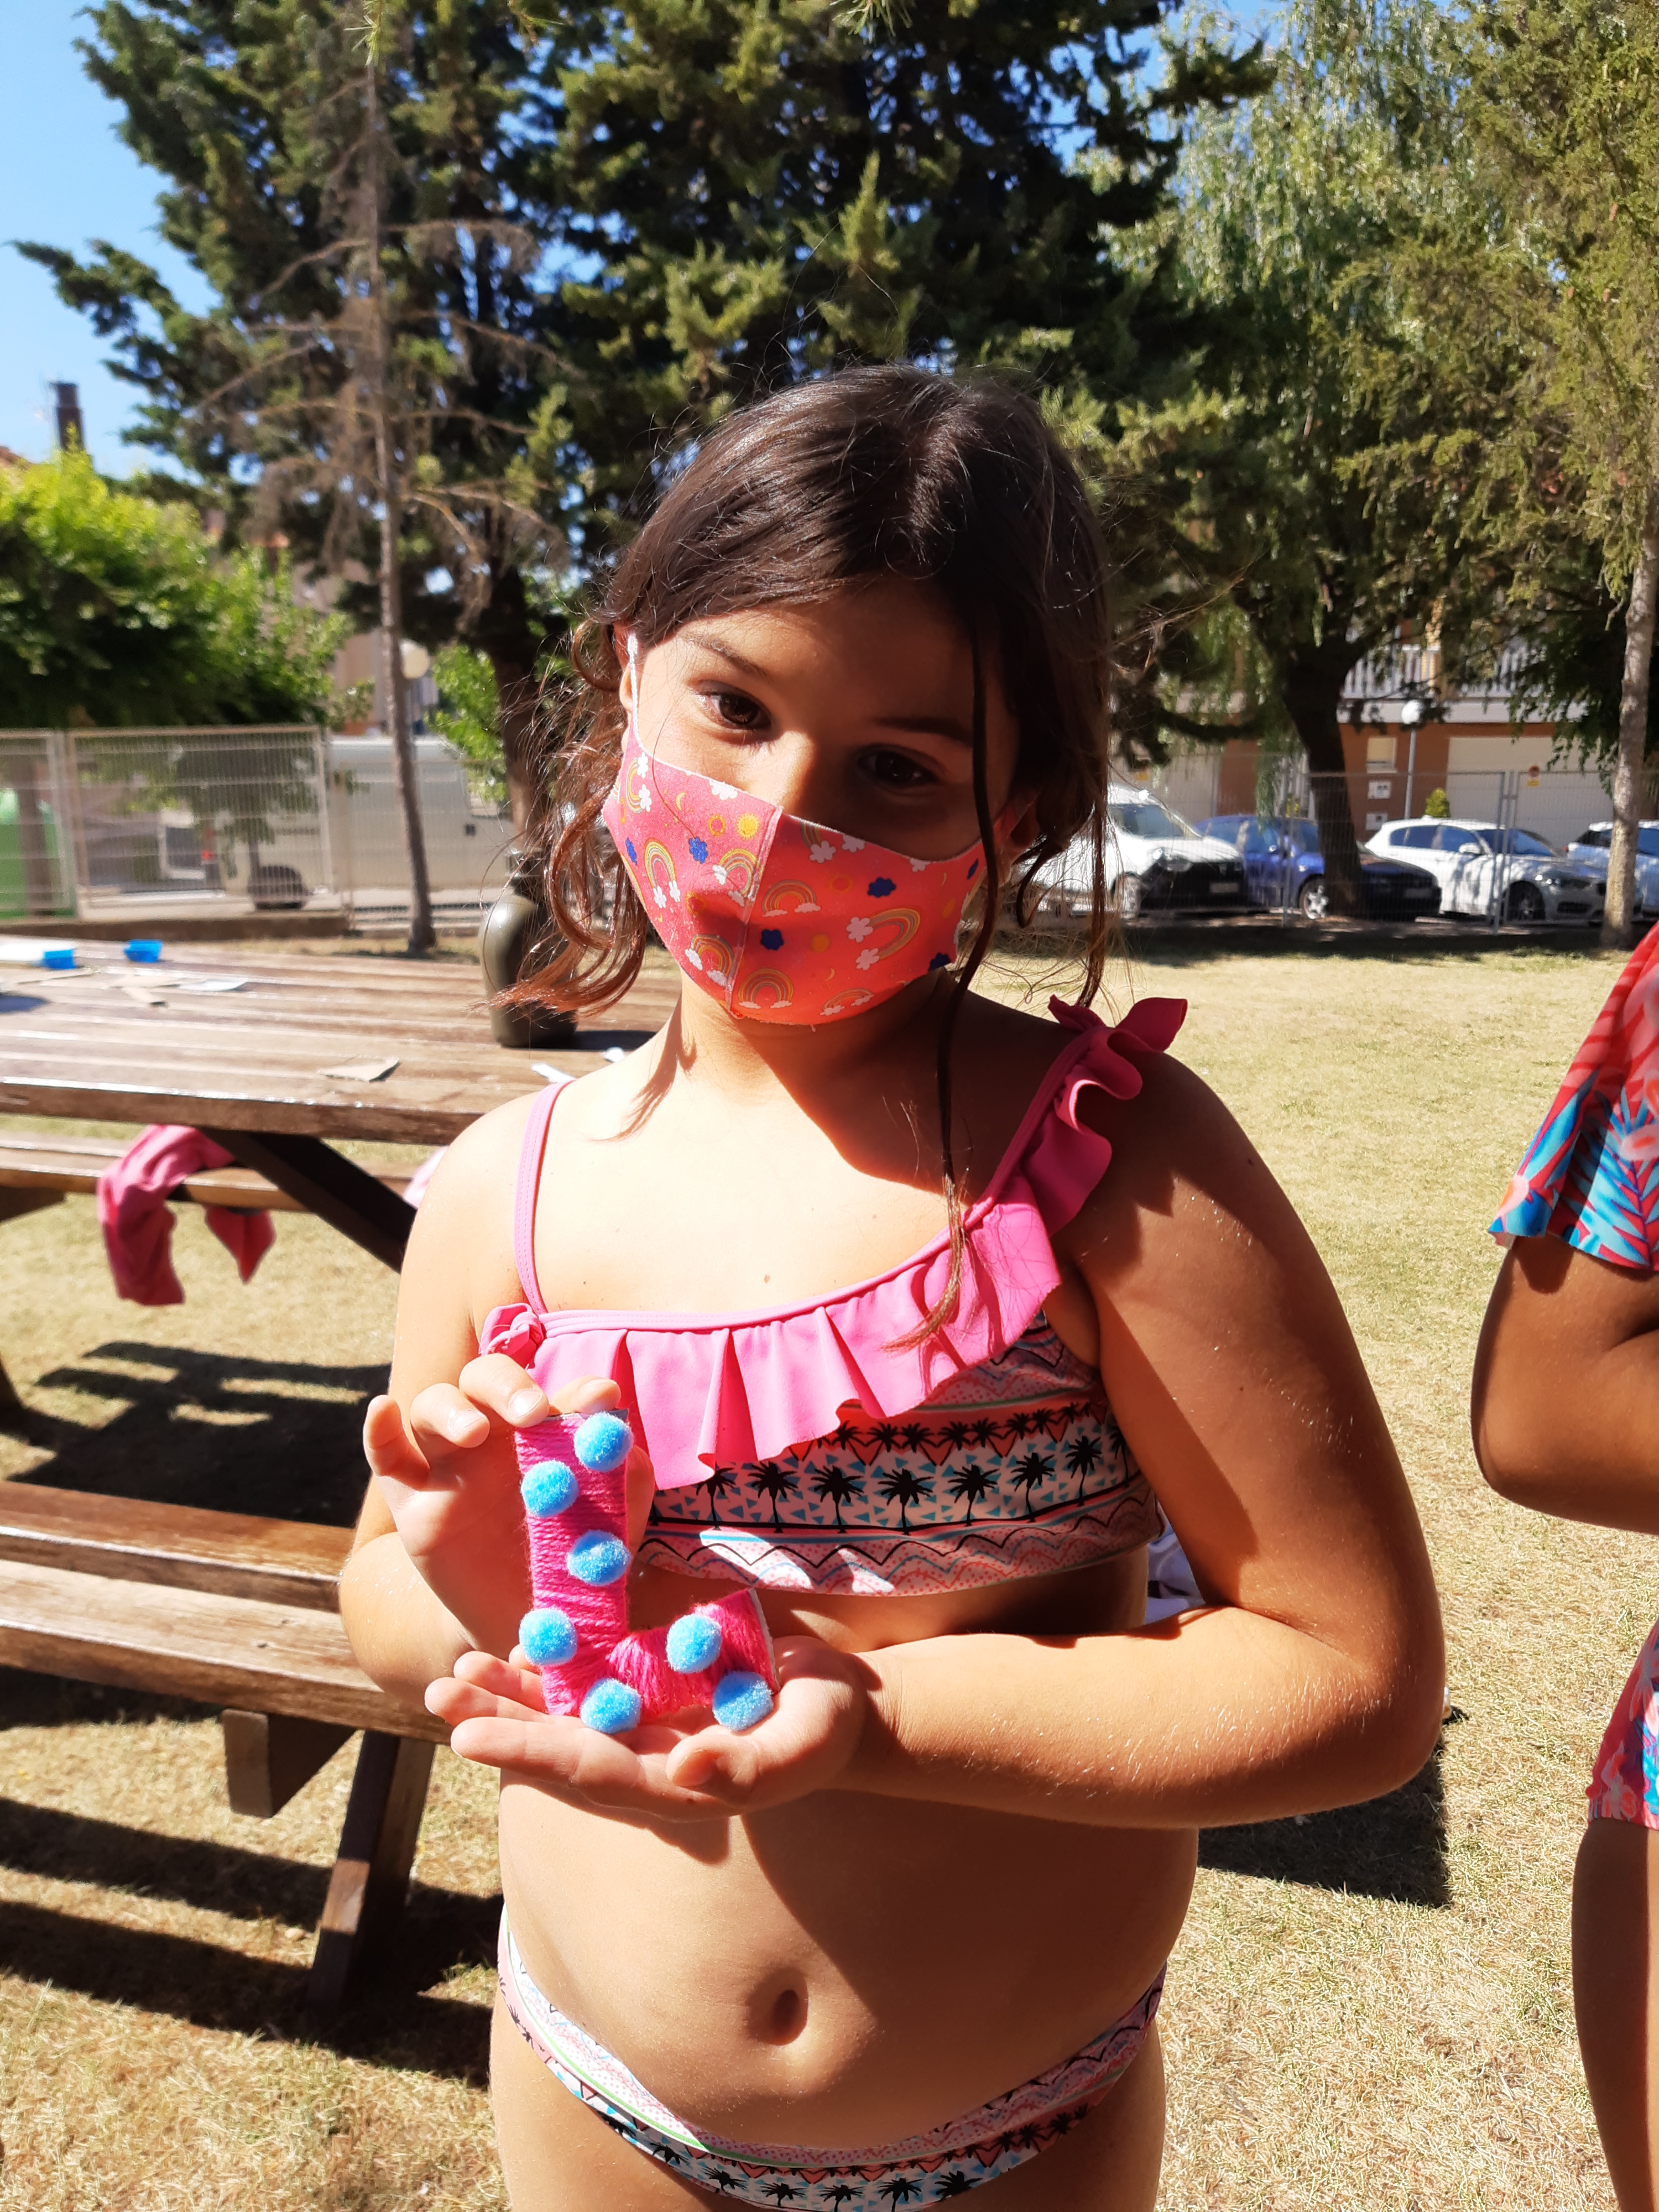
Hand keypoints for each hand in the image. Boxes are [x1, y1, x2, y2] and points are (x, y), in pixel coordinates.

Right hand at [362, 1362, 653, 1655]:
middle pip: (486, 1379)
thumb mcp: (608, 1534)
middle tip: (532, 1412)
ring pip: (434, 1405)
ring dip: (452, 1409)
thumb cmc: (571, 1568)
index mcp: (547, 1434)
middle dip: (508, 1386)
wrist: (523, 1623)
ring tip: (472, 1434)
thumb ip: (625, 1490)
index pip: (559, 1396)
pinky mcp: (413, 1500)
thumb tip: (629, 1448)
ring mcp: (449, 1464)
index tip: (601, 1400)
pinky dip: (379, 1430)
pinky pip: (387, 1457)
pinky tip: (382, 1409)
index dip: (580, 1392)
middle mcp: (495, 1436)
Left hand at [426, 1634, 874, 1821]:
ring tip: (454, 1672)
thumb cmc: (824, 1730)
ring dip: (507, 1698)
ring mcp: (644, 1733)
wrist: (838, 1711)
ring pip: (561, 1719)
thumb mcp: (801, 1745)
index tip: (465, 1736)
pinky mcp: (651, 1700)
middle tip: (437, 1692)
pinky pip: (587, 1689)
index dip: (526, 1753)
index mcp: (672, 1789)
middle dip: (496, 1722)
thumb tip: (681, 1774)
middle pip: (556, 1749)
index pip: (587, 1771)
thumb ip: (748, 1768)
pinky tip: (517, 1647)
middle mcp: (645, 1766)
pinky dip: (549, 1671)